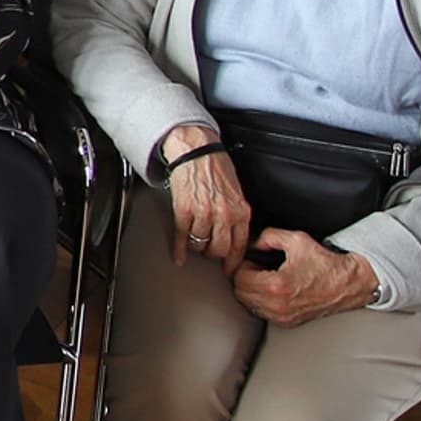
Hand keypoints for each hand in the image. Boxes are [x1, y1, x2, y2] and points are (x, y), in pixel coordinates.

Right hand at [159, 125, 250, 267]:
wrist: (196, 150)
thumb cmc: (215, 166)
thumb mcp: (236, 192)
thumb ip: (236, 214)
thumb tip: (234, 235)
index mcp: (241, 210)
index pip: (240, 245)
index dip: (233, 261)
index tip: (229, 269)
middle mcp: (225, 214)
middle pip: (220, 249)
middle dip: (213, 254)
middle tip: (208, 253)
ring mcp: (204, 213)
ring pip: (200, 244)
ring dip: (196, 247)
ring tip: (194, 243)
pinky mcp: (184, 210)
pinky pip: (182, 236)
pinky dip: (179, 249)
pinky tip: (179, 256)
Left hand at [233, 227, 376, 324]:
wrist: (348, 284)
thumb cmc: (326, 264)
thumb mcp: (296, 240)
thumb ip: (268, 237)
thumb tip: (252, 243)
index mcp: (276, 285)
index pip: (238, 278)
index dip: (243, 265)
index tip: (253, 261)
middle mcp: (277, 305)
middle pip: (240, 293)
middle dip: (244, 278)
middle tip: (257, 269)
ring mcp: (282, 317)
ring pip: (248, 305)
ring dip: (251, 292)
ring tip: (266, 280)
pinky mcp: (287, 323)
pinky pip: (261, 313)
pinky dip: (261, 302)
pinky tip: (273, 292)